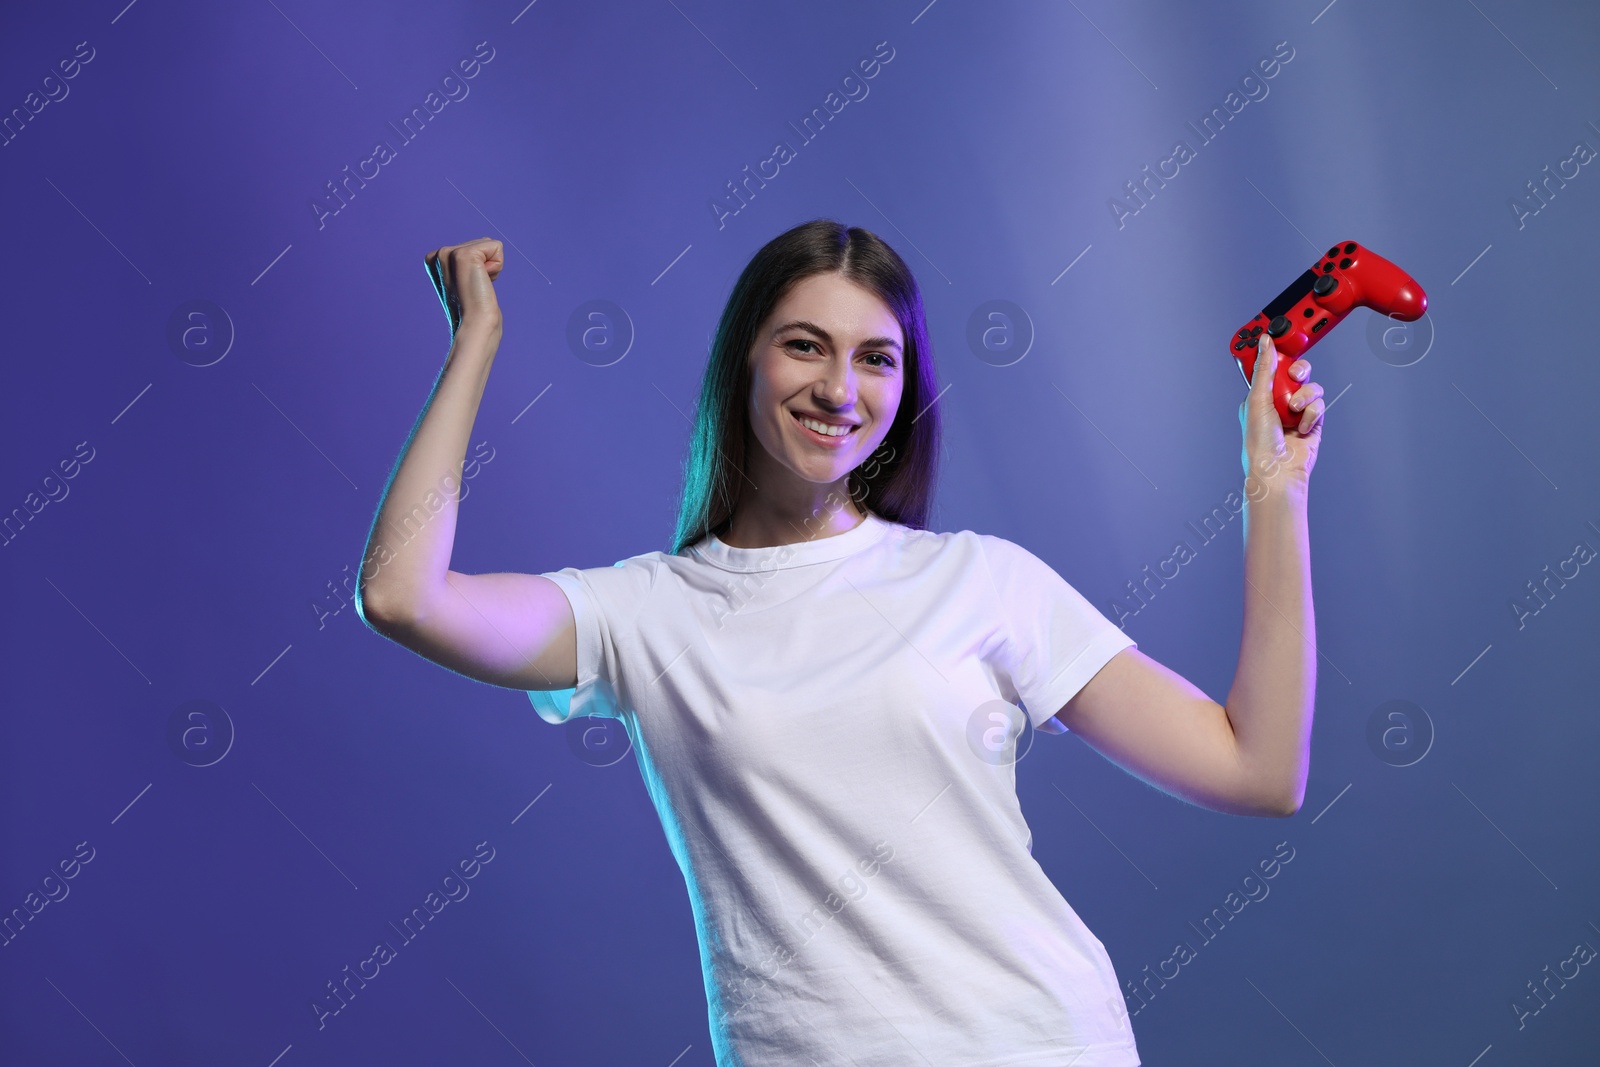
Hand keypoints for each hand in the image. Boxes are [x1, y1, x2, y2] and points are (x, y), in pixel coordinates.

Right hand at [424, 238, 503, 337]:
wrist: (474, 323)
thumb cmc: (474, 308)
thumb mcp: (465, 280)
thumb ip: (469, 264)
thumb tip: (484, 258)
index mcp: (435, 260)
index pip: (473, 246)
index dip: (479, 267)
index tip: (469, 286)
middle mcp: (438, 254)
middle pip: (481, 243)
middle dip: (486, 266)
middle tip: (475, 287)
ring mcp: (448, 253)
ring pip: (489, 243)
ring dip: (491, 267)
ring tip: (477, 286)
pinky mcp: (464, 254)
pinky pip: (496, 247)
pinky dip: (497, 266)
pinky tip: (483, 282)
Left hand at [1239, 334, 1321, 490]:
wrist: (1278, 469)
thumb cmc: (1260, 441)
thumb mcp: (1257, 399)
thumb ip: (1264, 369)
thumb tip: (1266, 342)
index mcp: (1260, 394)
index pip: (1273, 366)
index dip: (1281, 354)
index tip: (1286, 340)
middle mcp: (1278, 401)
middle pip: (1297, 371)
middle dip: (1298, 372)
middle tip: (1293, 377)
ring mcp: (1297, 411)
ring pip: (1311, 386)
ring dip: (1304, 397)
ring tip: (1294, 411)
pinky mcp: (1313, 421)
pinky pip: (1319, 404)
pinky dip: (1311, 414)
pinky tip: (1301, 427)